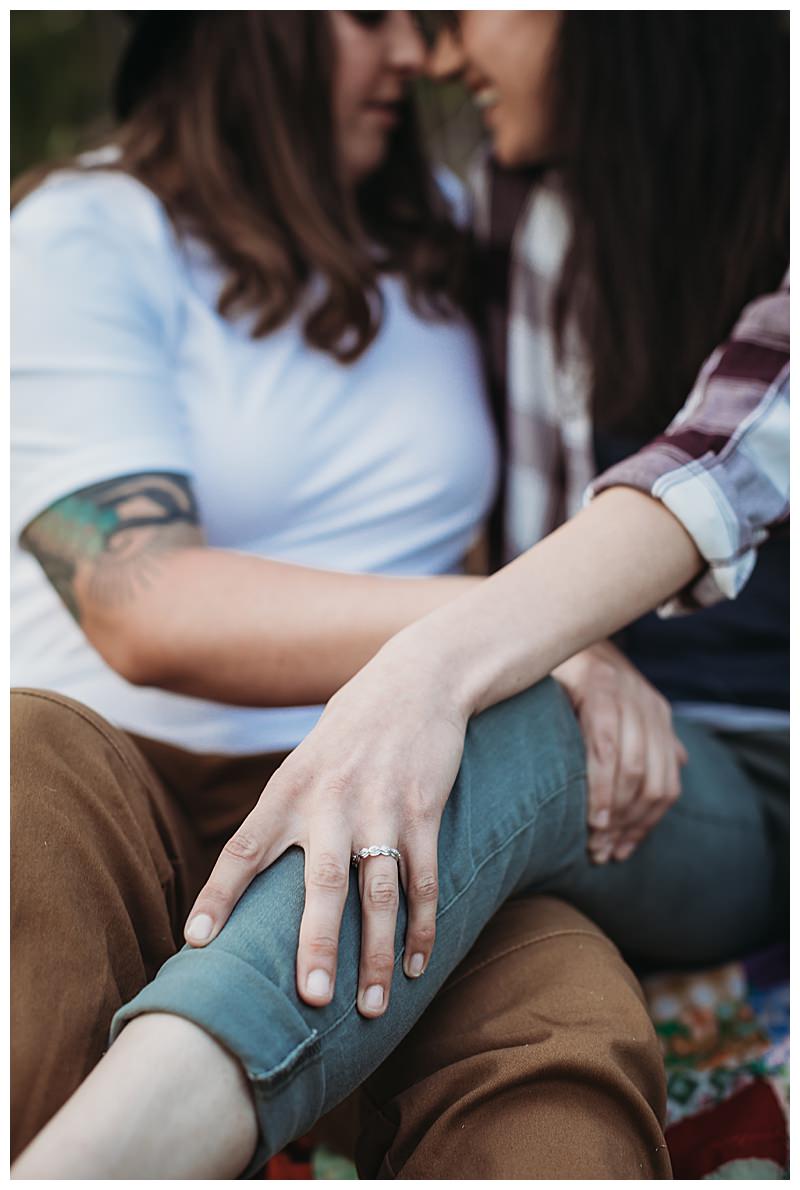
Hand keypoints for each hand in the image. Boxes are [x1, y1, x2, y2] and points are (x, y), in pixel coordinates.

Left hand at [183, 636, 467, 1017]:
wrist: (415, 681)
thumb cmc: (351, 728)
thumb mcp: (304, 760)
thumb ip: (284, 813)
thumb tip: (257, 880)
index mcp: (289, 790)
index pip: (242, 850)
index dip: (218, 898)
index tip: (195, 943)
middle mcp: (330, 802)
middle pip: (320, 885)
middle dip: (316, 946)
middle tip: (312, 1001)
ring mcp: (381, 809)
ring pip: (378, 893)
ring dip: (378, 954)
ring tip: (374, 1008)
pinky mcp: (423, 811)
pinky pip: (423, 879)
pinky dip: (423, 926)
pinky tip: (420, 965)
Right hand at [553, 641, 686, 863]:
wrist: (540, 631)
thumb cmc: (567, 678)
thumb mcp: (613, 704)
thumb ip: (645, 734)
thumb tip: (680, 761)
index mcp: (654, 712)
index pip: (665, 783)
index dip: (645, 824)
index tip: (619, 851)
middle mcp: (647, 703)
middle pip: (652, 782)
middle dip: (628, 826)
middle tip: (601, 854)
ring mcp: (626, 693)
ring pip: (633, 770)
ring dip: (613, 815)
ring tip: (592, 842)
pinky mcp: (599, 685)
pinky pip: (604, 746)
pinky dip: (599, 786)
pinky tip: (589, 812)